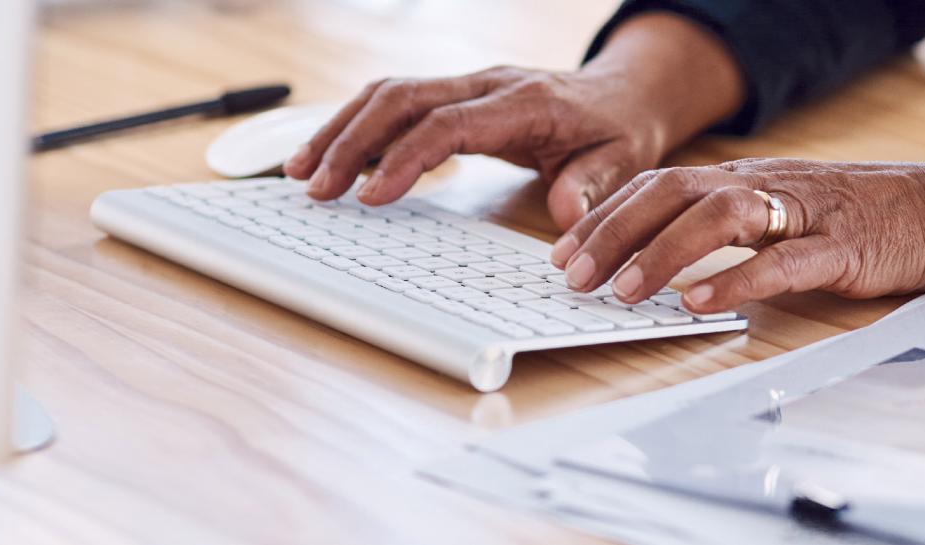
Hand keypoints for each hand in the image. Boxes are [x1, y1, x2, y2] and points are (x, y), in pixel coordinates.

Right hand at [282, 13, 743, 228]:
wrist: (623, 95)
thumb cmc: (618, 130)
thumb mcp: (621, 161)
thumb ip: (592, 185)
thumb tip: (567, 215)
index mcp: (524, 102)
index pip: (449, 123)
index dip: (405, 157)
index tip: (370, 195)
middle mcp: (487, 84)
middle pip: (403, 98)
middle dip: (351, 140)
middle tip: (314, 187)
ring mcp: (466, 84)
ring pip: (389, 93)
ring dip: (341, 130)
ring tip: (301, 173)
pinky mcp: (453, 94)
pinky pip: (396, 101)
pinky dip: (357, 126)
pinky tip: (330, 158)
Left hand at [551, 158, 924, 313]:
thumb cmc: (864, 218)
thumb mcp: (785, 213)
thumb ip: (733, 228)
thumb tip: (668, 258)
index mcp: (748, 179)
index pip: (661, 185)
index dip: (607, 215)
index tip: (564, 250)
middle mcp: (767, 186)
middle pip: (675, 193)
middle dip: (616, 232)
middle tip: (574, 274)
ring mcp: (804, 213)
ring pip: (720, 217)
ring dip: (663, 253)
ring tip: (625, 289)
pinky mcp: (841, 247)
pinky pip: (782, 261)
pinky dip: (737, 279)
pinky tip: (702, 302)